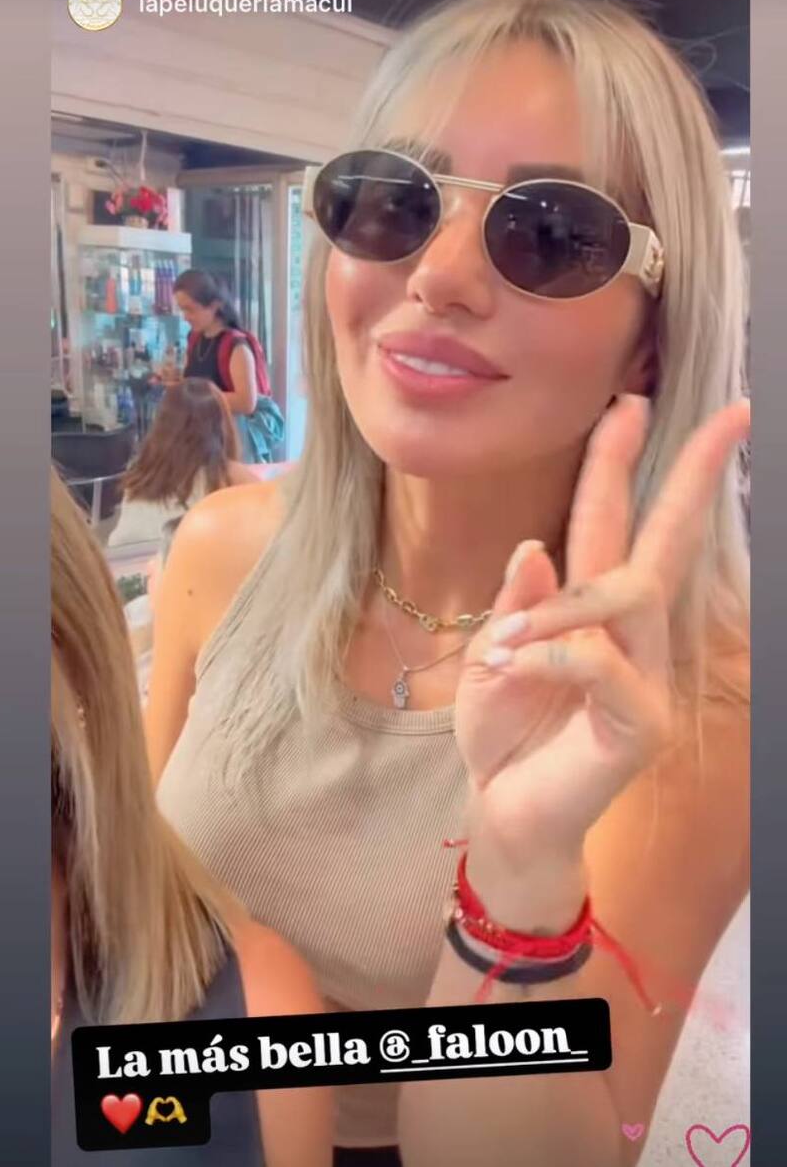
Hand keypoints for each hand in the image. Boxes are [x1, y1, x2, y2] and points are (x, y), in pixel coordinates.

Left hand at [455, 394, 749, 912]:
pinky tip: (509, 668)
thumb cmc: (503, 734)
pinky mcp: (642, 724)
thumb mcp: (491, 657)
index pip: (617, 523)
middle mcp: (634, 636)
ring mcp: (648, 678)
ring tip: (501, 644)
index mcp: (594, 611)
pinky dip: (548, 654)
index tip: (636, 398)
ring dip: (559, 605)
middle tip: (724, 415)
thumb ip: (516, 605)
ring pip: (627, 595)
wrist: (503, 815)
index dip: (625, 462)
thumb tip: (536, 548)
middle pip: (664, 541)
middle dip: (689, 474)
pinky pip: (600, 662)